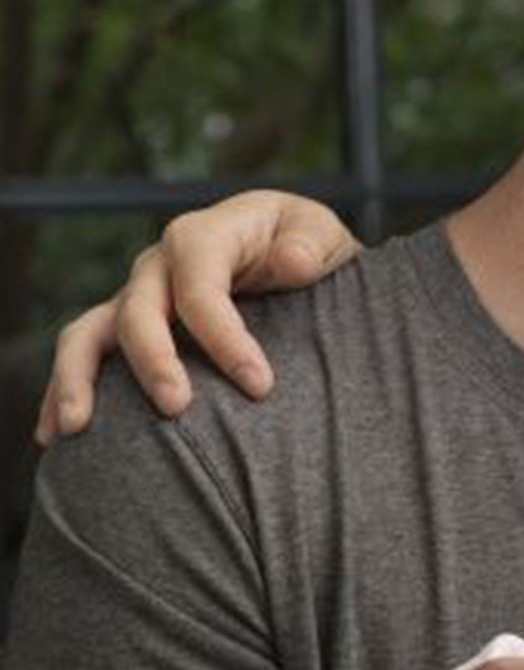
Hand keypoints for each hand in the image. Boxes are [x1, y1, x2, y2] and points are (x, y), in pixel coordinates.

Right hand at [36, 190, 359, 443]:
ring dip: (79, 378)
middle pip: (139, 313)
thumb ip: (310, 244)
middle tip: (178, 409)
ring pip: (91, 333)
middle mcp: (160, 265)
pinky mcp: (129, 328)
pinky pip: (87, 356)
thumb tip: (289, 260)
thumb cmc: (306, 246)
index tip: (261, 386)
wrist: (290, 253)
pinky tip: (57, 435)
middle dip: (154, 362)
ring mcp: (138, 297)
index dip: (225, 338)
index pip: (201, 289)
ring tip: (77, 428)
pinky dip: (66, 392)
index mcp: (204, 237)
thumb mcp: (321, 235)